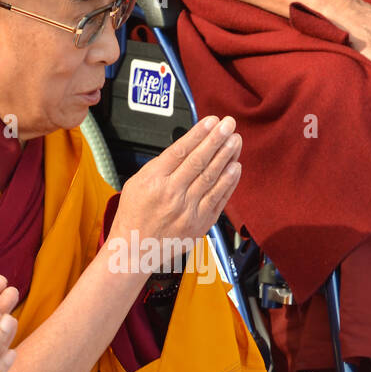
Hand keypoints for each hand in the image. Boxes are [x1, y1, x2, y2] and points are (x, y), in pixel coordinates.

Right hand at [110, 115, 240, 272]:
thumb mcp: (136, 183)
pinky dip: (229, 182)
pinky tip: (235, 167)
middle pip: (199, 162)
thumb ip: (160, 166)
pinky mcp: (200, 224)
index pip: (180, 152)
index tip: (211, 121)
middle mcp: (172, 195)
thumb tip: (185, 147)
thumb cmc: (134, 215)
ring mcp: (188, 211)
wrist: (135, 249)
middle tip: (229, 125)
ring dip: (226, 157)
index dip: (198, 134)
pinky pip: (218, 199)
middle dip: (216, 140)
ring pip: (211, 178)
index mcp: (154, 182)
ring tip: (235, 141)